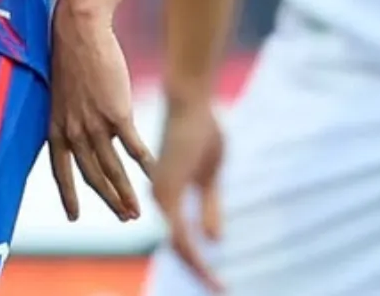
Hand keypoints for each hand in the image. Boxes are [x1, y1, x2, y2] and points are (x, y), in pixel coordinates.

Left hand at [47, 9, 154, 221]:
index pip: (59, 171)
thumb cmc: (71, 55)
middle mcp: (73, 131)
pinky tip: (154, 174)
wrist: (79, 31)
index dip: (68, 194)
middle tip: (123, 217)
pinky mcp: (117, 113)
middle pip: (92, 176)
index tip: (73, 216)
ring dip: (126, 193)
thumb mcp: (61, 93)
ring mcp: (95, 124)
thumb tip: (91, 131)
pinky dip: (145, 165)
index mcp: (55, 127)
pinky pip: (133, 148)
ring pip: (112, 169)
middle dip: (108, 200)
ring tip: (136, 211)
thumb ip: (72, 117)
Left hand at [152, 95, 224, 293]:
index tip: (217, 282)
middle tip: (219, 290)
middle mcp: (160, 200)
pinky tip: (203, 262)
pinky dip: (191, 248)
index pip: (182, 241)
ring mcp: (162, 195)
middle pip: (179, 248)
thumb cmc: (201, 132)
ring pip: (178, 243)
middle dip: (200, 271)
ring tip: (215, 284)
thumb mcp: (210, 177)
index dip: (199, 263)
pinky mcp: (167, 187)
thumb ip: (209, 206)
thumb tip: (214, 238)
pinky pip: (178, 227)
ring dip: (197, 266)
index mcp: (169, 198)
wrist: (191, 102)